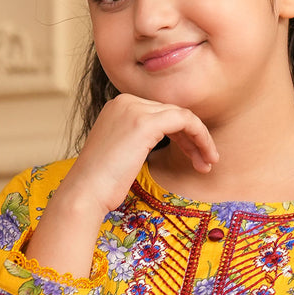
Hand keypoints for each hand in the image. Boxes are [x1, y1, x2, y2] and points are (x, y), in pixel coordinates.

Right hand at [22, 94, 217, 278]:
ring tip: (208, 163)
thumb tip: (165, 142)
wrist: (85, 193)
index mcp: (119, 106)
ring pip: (182, 116)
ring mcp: (134, 108)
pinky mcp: (144, 122)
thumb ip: (139, 140)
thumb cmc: (101, 184)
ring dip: (200, 139)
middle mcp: (125, 101)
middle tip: (205, 162)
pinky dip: (200, 137)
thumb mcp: (122, 153)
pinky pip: (185, 121)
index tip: (193, 157)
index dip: (181, 134)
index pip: (161, 113)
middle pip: (172, 113)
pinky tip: (206, 157)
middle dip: (193, 138)